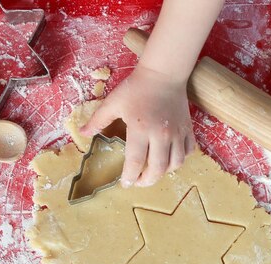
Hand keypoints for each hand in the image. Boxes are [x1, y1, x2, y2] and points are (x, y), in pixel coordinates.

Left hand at [80, 65, 195, 187]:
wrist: (163, 74)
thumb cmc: (136, 88)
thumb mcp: (113, 102)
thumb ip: (98, 120)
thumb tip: (83, 134)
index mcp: (140, 129)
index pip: (135, 162)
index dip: (129, 177)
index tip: (125, 183)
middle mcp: (160, 134)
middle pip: (157, 169)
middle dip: (146, 181)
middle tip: (138, 182)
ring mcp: (176, 133)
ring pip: (175, 164)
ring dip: (164, 173)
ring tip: (153, 172)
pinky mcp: (187, 129)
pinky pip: (188, 151)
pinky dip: (179, 159)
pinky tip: (170, 158)